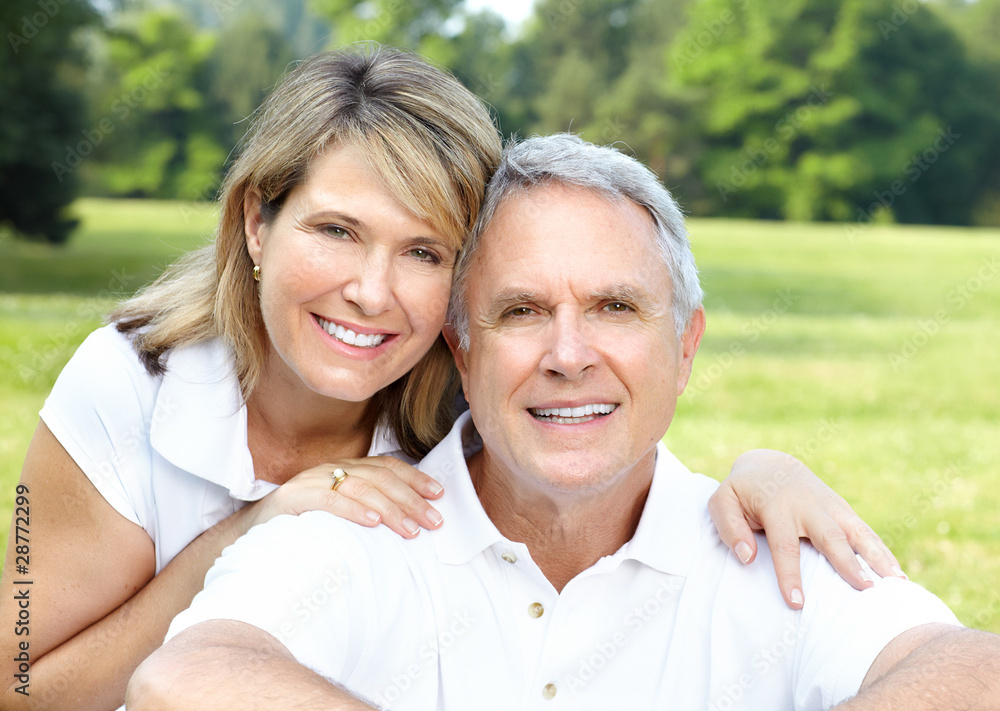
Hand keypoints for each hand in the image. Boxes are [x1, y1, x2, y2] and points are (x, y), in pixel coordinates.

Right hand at [237, 457, 443, 538]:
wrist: (249, 535)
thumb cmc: (301, 527)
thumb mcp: (340, 514)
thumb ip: (367, 510)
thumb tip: (409, 524)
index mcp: (346, 469)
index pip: (388, 467)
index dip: (415, 479)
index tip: (440, 495)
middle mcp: (332, 469)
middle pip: (380, 478)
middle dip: (411, 499)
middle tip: (434, 521)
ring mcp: (312, 481)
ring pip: (360, 487)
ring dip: (390, 508)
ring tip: (411, 529)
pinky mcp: (294, 498)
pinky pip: (329, 499)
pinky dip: (353, 509)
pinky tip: (372, 522)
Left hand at [708, 449, 904, 608]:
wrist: (770, 464)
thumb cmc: (742, 491)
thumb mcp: (722, 501)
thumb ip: (728, 526)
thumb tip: (747, 557)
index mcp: (777, 506)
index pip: (784, 545)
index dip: (790, 574)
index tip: (798, 603)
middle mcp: (808, 506)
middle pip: (831, 537)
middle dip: (848, 563)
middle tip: (865, 590)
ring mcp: (830, 506)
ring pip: (857, 531)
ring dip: (878, 556)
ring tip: (897, 584)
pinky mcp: (842, 509)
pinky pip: (865, 531)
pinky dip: (883, 552)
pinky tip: (899, 576)